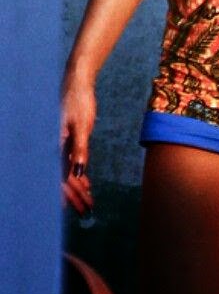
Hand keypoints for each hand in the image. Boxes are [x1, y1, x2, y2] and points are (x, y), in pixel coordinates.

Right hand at [60, 75, 96, 215]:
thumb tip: (78, 172)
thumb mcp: (81, 125)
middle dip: (75, 196)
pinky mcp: (68, 139)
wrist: (78, 82)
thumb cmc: (78, 101)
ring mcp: (61, 144)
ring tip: (89, 202)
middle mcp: (55, 147)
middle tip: (87, 211)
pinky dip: (78, 174)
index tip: (75, 210)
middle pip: (64, 179)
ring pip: (68, 172)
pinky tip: (86, 183)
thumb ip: (79, 148)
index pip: (61, 177)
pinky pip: (71, 162)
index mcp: (56, 145)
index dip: (68, 195)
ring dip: (78, 188)